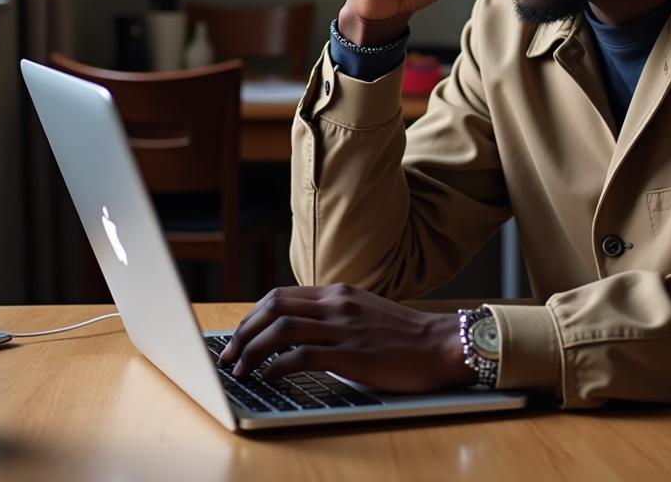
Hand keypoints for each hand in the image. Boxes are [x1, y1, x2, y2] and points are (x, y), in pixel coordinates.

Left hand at [219, 284, 475, 391]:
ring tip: (239, 369)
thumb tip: (299, 332)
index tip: (238, 336)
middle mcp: (338, 303)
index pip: (281, 296)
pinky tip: (268, 378)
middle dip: (244, 331)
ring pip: (282, 329)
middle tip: (228, 355)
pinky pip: (302, 355)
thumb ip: (335, 315)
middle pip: (274, 307)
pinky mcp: (352, 353)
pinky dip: (277, 367)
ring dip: (252, 350)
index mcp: (339, 293)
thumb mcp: (365, 313)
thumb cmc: (406, 335)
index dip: (252, 316)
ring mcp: (345, 327)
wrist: (442, 344)